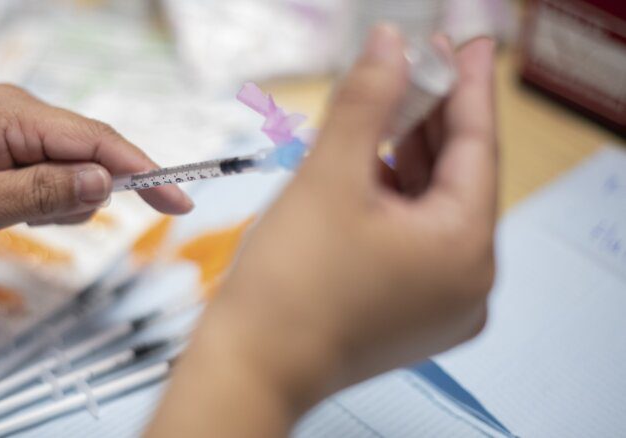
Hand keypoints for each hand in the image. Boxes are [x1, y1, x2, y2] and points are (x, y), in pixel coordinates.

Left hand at [0, 84, 192, 252]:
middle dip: (93, 192)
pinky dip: (51, 196)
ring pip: (77, 166)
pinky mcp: (14, 142)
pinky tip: (16, 207)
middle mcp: (22, 112)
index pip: (98, 142)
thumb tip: (106, 183)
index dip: (146, 171)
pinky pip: (56, 170)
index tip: (181, 200)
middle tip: (47, 221)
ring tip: (15, 215)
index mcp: (14, 117)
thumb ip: (43, 192)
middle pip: (95, 151)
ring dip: (64, 200)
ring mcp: (18, 126)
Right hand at [149, 26, 495, 435]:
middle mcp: (468, 284)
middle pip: (456, 179)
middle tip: (410, 70)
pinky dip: (395, 201)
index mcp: (465, 251)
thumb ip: (366, 102)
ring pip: (433, 210)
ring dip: (407, 160)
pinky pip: (416, 241)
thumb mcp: (328, 177)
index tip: (463, 46)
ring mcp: (441, 305)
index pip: (477, 148)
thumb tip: (388, 47)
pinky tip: (369, 169)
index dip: (467, 87)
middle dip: (430, 122)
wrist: (250, 368)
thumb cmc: (286, 289)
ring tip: (383, 113)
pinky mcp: (411, 314)